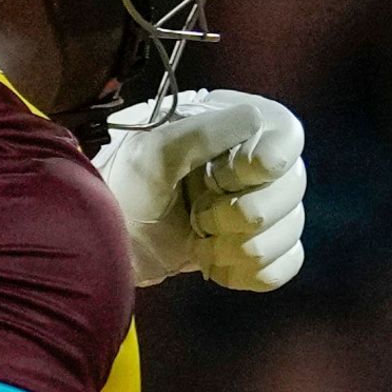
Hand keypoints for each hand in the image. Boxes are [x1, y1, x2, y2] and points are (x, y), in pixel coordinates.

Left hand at [94, 89, 305, 290]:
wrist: (98, 245)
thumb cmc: (120, 188)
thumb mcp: (152, 152)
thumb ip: (204, 132)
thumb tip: (257, 118)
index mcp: (232, 127)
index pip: (286, 134)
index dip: (263, 163)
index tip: (221, 178)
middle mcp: (252, 163)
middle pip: (293, 187)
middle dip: (245, 214)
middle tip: (199, 218)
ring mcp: (256, 206)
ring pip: (291, 228)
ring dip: (244, 247)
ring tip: (200, 246)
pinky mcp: (253, 246)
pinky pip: (285, 262)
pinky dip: (252, 272)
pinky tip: (215, 266)